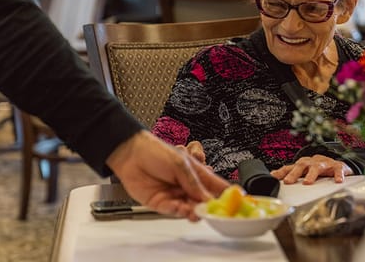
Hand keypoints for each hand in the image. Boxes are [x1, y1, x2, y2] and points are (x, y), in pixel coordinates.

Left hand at [106, 131, 228, 220]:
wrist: (129, 154)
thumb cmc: (156, 151)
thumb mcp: (180, 164)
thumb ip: (194, 183)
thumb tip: (207, 198)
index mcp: (196, 172)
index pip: (215, 186)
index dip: (226, 195)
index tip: (234, 204)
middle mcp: (187, 186)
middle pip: (203, 201)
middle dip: (209, 207)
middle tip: (213, 213)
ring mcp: (175, 195)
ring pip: (189, 208)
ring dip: (194, 211)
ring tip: (197, 212)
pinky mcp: (161, 203)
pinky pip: (173, 211)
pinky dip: (179, 211)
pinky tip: (183, 209)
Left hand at [270, 154, 352, 184]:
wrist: (337, 164)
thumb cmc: (317, 169)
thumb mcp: (304, 171)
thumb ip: (290, 173)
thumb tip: (272, 176)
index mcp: (302, 164)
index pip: (290, 167)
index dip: (281, 172)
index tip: (273, 177)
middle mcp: (311, 162)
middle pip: (301, 165)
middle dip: (294, 173)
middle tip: (288, 182)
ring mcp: (324, 163)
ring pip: (317, 167)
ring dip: (312, 174)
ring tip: (307, 183)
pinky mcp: (337, 166)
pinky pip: (337, 169)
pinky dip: (337, 175)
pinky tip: (338, 181)